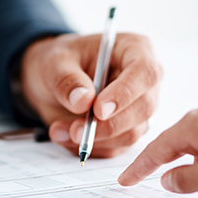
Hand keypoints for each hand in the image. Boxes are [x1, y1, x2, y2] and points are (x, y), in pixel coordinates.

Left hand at [21, 33, 161, 156]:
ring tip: (59, 129)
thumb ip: (67, 79)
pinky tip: (64, 134)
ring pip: (131, 133)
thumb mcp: (54, 62)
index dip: (125, 93)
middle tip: (75, 130)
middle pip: (143, 108)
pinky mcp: (127, 130)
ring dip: (94, 139)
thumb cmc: (60, 61)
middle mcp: (143, 80)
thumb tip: (83, 101)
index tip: (98, 110)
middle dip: (108, 125)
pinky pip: (115, 147)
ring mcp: (138, 108)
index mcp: (134, 50)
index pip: (145, 72)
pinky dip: (89, 147)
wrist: (51, 80)